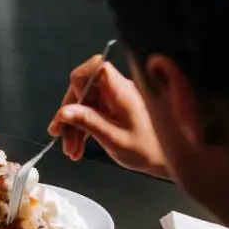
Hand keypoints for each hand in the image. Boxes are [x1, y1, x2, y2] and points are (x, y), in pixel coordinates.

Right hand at [47, 56, 169, 178]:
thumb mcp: (114, 139)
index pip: (95, 67)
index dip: (78, 83)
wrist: (167, 161)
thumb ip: (89, 122)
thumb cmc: (148, 150)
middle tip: (61, 135)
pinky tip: (78, 146)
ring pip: (84, 102)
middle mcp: (118, 90)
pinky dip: (82, 127)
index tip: (70, 107)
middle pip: (84, 88)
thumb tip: (64, 111)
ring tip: (70, 149)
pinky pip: (92, 111)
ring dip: (74, 125)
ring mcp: (116, 99)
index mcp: (122, 91)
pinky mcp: (114, 108)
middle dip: (69, 113)